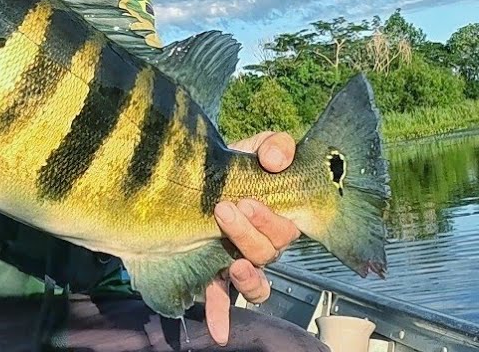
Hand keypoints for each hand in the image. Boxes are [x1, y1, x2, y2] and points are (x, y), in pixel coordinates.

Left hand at [202, 131, 300, 345]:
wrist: (191, 174)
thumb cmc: (232, 163)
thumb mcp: (254, 147)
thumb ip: (274, 146)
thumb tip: (277, 159)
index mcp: (277, 217)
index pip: (287, 228)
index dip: (271, 219)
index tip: (246, 200)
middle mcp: (262, 245)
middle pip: (268, 252)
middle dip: (248, 233)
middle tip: (224, 209)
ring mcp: (239, 261)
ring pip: (256, 283)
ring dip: (247, 277)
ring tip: (232, 263)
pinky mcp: (213, 272)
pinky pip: (222, 301)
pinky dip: (221, 317)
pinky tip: (218, 333)